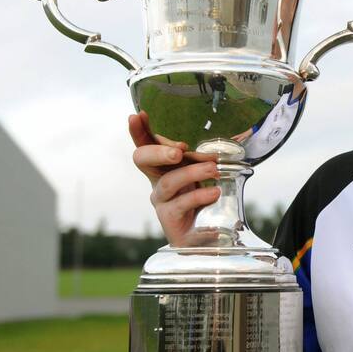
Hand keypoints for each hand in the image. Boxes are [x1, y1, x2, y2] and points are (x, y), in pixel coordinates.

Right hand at [128, 111, 220, 246]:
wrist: (203, 236)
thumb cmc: (201, 200)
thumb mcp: (200, 174)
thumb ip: (199, 160)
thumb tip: (211, 154)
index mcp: (162, 167)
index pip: (145, 145)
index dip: (139, 131)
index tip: (138, 115)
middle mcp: (156, 182)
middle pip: (142, 160)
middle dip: (159, 151)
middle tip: (179, 150)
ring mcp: (161, 202)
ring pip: (168, 182)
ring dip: (192, 172)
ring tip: (214, 169)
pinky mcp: (169, 220)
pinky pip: (181, 204)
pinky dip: (200, 195)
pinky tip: (214, 192)